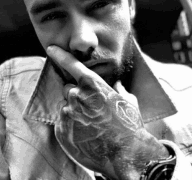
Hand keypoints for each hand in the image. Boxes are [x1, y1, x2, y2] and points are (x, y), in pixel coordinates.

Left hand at [47, 46, 168, 179]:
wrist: (126, 153)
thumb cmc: (129, 124)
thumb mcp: (128, 101)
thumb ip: (119, 90)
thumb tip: (117, 85)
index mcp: (93, 84)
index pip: (72, 65)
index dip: (61, 55)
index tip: (51, 48)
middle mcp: (77, 95)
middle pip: (69, 88)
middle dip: (77, 94)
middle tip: (91, 108)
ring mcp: (68, 113)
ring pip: (66, 105)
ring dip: (75, 111)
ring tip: (91, 123)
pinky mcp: (61, 130)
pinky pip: (63, 121)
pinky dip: (71, 124)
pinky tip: (86, 132)